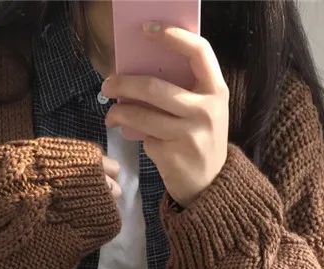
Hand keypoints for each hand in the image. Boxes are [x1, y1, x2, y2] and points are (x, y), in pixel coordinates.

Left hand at [101, 23, 228, 207]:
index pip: (199, 52)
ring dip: (119, 112)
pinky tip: (137, 137)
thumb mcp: (203, 111)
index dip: (174, 36)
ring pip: (141, 115)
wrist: (211, 185)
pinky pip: (145, 138)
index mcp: (216, 91)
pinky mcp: (172, 154)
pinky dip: (137, 137)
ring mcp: (189, 134)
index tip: (148, 29)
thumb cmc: (201, 139)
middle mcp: (205, 111)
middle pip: (154, 87)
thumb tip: (140, 71)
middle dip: (124, 83)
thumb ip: (184, 90)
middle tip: (107, 83)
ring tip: (111, 114)